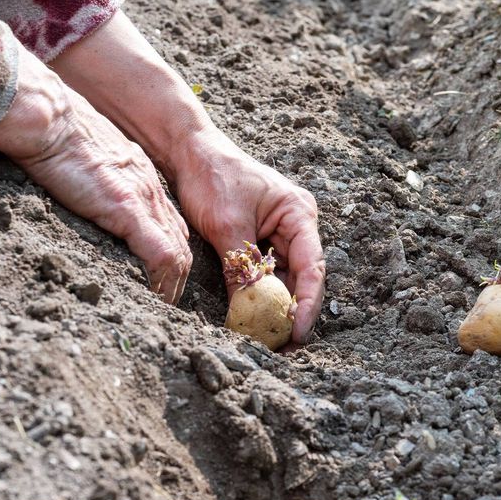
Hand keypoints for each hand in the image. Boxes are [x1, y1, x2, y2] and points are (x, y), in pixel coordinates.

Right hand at [0, 43, 191, 302]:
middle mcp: (149, 191)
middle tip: (171, 304)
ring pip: (177, 253)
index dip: (171, 254)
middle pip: (181, 242)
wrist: (48, 118)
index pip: (170, 225)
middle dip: (179, 277)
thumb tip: (80, 195)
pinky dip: (162, 280)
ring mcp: (143, 201)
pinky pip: (160, 254)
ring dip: (172, 285)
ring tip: (165, 310)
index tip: (166, 279)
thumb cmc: (54, 135)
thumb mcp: (86, 161)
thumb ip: (94, 182)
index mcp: (139, 179)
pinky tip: (158, 298)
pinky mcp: (128, 210)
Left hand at [174, 127, 324, 342]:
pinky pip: (265, 275)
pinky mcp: (260, 242)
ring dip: (275, 307)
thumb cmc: (213, 177)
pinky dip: (259, 296)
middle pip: (302, 277)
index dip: (307, 302)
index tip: (297, 330)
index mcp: (299, 214)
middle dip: (293, 312)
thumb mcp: (227, 226)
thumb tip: (247, 312)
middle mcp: (296, 226)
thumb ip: (241, 268)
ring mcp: (279, 235)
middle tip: (284, 345)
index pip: (312, 265)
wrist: (188, 153)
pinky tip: (252, 318)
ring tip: (268, 338)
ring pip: (284, 280)